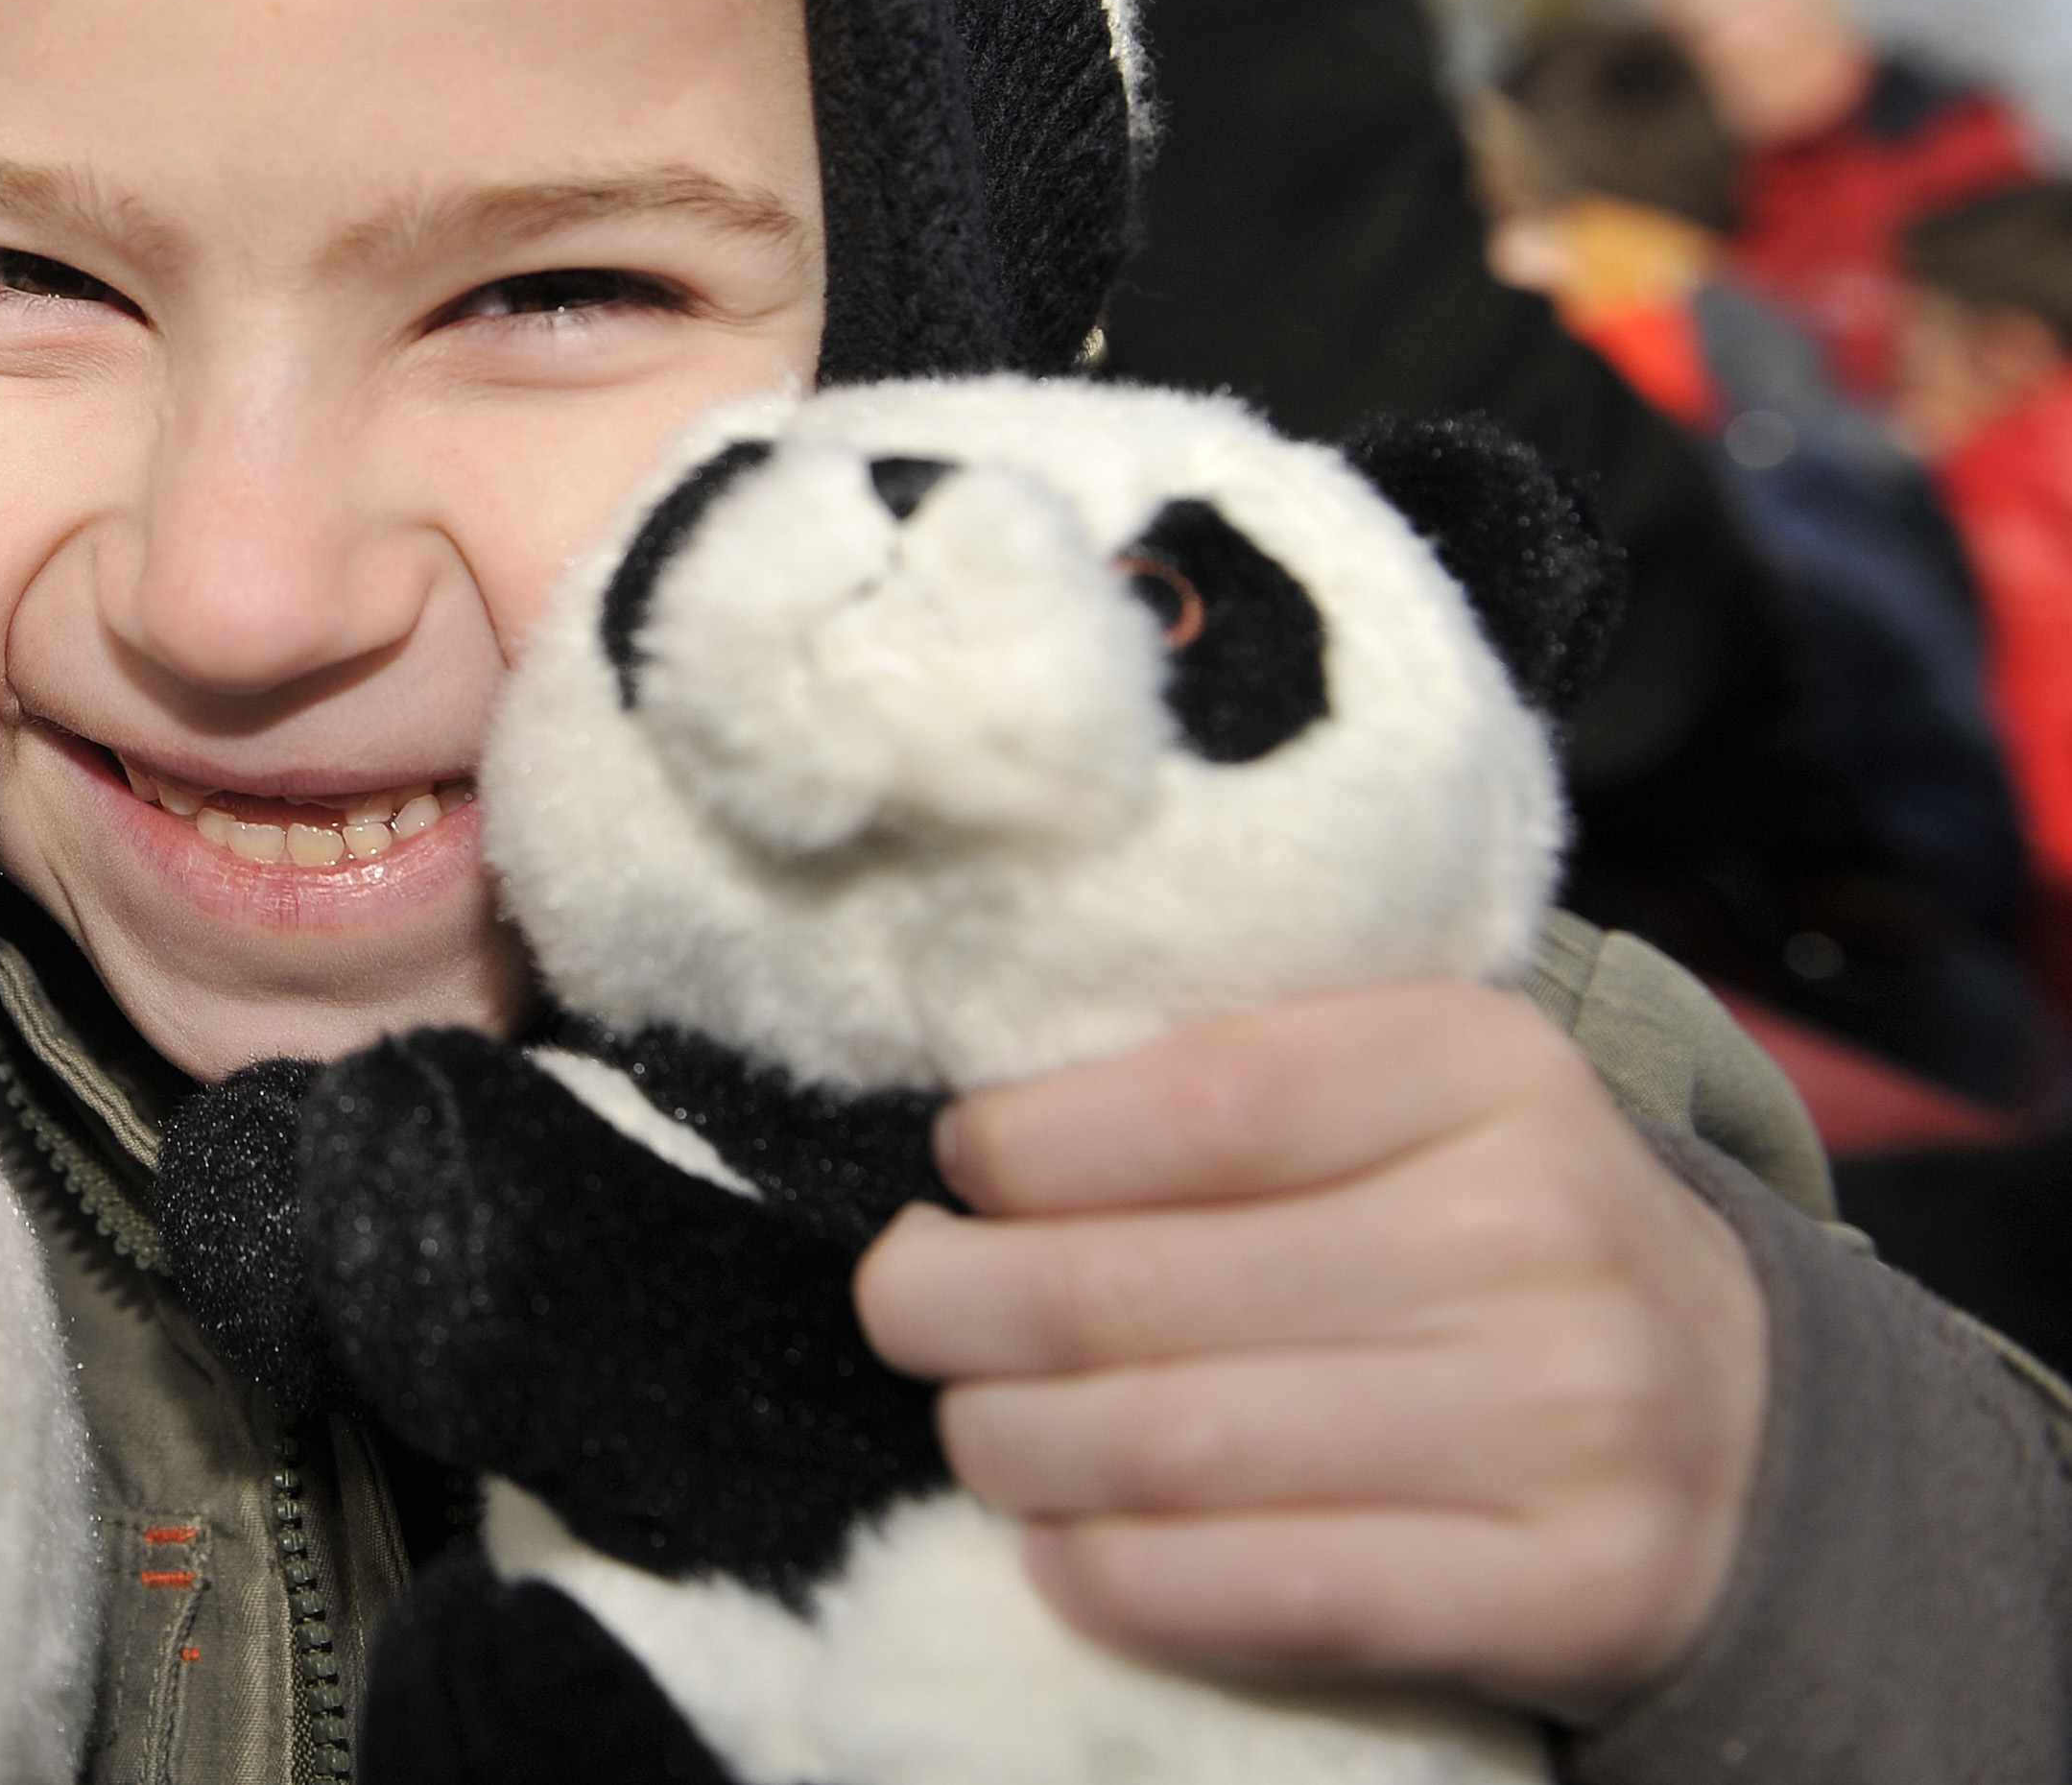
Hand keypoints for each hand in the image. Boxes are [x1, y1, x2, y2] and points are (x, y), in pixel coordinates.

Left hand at [853, 984, 1768, 1726]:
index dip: (1028, 1147)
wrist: (1752, 1428)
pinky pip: (1281, 1593)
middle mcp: (1532, 1232)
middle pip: (1144, 1286)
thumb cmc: (1502, 1234)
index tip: (962, 1170)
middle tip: (907, 1306)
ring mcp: (1563, 1423)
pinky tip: (1065, 1555)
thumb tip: (982, 1126)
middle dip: (964, 1305)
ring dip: (1018, 1447)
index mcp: (1482, 1066)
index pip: (1194, 1099)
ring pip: (1182, 1446)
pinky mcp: (1572, 1591)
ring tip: (976, 1427)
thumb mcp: (1415, 1094)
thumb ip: (1234, 1078)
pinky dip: (1130, 1582)